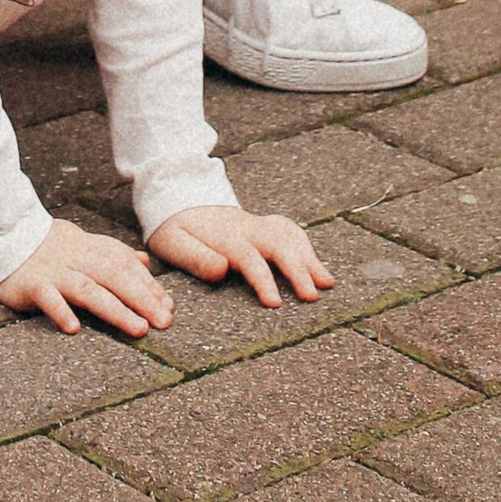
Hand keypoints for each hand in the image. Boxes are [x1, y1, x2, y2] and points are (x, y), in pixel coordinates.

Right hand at [0, 217, 174, 337]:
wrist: (4, 236)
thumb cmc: (48, 247)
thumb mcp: (83, 244)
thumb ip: (114, 254)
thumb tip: (145, 263)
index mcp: (89, 248)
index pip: (125, 263)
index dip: (148, 284)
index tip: (168, 307)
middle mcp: (76, 258)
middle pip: (114, 275)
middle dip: (141, 298)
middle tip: (163, 322)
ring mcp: (54, 271)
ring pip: (88, 288)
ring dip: (115, 309)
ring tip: (137, 329)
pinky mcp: (31, 284)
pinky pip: (47, 298)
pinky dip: (60, 310)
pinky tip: (73, 328)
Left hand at [147, 203, 333, 306]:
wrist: (179, 198)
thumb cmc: (175, 229)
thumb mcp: (173, 243)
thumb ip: (196, 257)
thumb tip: (223, 269)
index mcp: (224, 236)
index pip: (249, 257)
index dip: (263, 279)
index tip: (275, 304)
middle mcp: (246, 228)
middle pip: (278, 243)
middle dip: (298, 268)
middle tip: (313, 296)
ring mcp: (256, 224)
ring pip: (289, 234)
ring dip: (309, 257)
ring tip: (327, 282)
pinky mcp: (262, 225)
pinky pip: (288, 229)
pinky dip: (306, 245)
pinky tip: (317, 265)